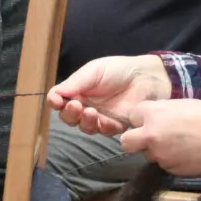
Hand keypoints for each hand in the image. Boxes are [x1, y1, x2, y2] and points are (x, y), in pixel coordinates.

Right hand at [49, 55, 170, 136]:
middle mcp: (86, 105)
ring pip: (84, 127)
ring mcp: (100, 117)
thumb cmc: (118, 69)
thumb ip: (75, 83)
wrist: (146, 76)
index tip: (56, 101)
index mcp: (78, 91)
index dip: (55, 102)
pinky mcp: (116, 125)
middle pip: (69, 117)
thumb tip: (54, 94)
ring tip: (90, 112)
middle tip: (76, 106)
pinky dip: (102, 127)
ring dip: (84, 122)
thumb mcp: (94, 71)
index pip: (60, 100)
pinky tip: (105, 119)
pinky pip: (104, 131)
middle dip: (69, 114)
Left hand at [120, 99, 200, 175]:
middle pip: (126, 141)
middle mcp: (150, 135)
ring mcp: (159, 155)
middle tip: (147, 137)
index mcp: (153, 114)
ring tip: (176, 145)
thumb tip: (153, 116)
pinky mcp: (169, 169)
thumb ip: (162, 110)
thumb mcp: (181, 104)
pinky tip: (185, 154)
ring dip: (156, 150)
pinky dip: (171, 160)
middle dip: (133, 139)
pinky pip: (163, 164)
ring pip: (148, 154)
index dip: (141, 118)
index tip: (149, 119)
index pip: (132, 116)